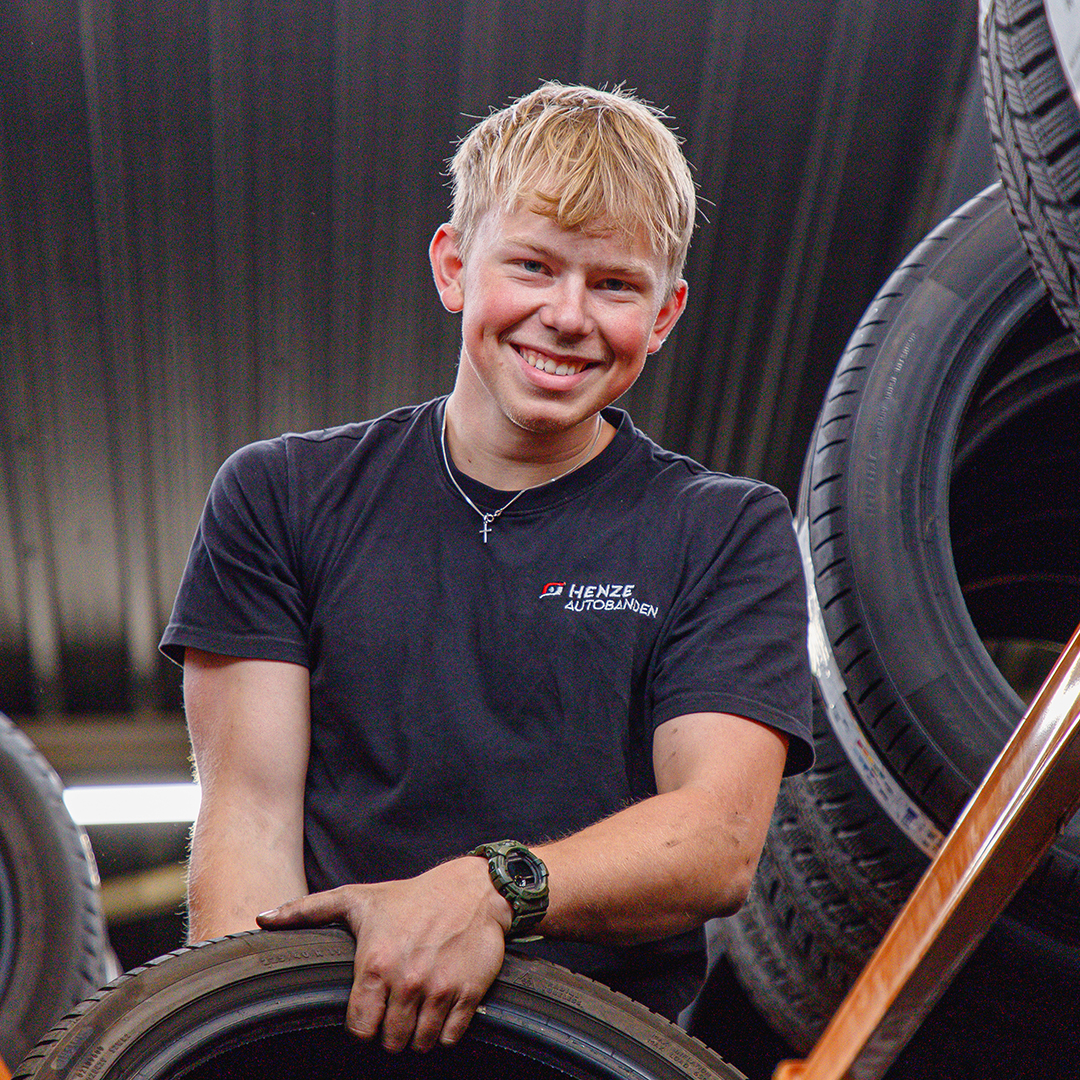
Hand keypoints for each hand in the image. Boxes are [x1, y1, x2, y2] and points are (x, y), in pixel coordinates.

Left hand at [256, 857, 510, 1051]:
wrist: (473, 889)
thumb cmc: (410, 897)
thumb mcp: (357, 898)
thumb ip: (307, 910)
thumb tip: (262, 918)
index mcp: (375, 964)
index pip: (359, 1029)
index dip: (364, 1026)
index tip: (371, 1013)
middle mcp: (406, 981)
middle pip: (391, 1041)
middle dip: (392, 1032)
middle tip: (397, 1010)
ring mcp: (440, 989)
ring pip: (421, 1044)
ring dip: (418, 1035)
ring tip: (418, 1010)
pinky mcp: (469, 993)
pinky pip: (452, 1036)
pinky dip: (446, 1030)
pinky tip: (442, 1008)